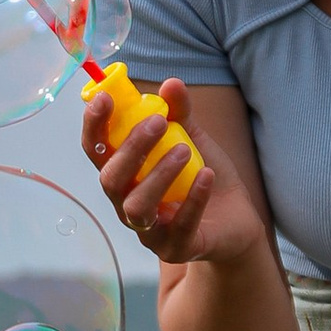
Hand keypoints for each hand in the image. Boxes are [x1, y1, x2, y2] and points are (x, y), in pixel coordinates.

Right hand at [80, 74, 267, 270]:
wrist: (237, 221)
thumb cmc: (204, 178)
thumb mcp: (193, 140)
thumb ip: (180, 114)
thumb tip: (171, 83)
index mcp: (125, 175)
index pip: (97, 151)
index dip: (94, 126)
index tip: (104, 98)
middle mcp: (127, 204)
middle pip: (111, 180)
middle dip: (130, 149)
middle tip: (158, 122)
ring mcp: (149, 231)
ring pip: (136, 207)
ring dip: (157, 175)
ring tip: (184, 151)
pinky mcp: (177, 248)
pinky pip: (179, 226)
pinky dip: (193, 199)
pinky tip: (207, 176)